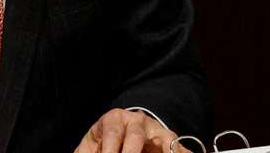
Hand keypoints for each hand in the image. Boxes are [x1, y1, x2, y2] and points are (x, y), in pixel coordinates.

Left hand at [74, 108, 190, 152]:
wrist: (119, 135)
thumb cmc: (102, 145)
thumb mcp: (90, 148)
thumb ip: (89, 152)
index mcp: (114, 119)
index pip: (111, 133)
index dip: (108, 150)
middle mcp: (136, 121)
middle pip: (135, 135)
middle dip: (130, 152)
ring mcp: (155, 130)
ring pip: (163, 138)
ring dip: (166, 149)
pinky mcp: (169, 141)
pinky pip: (179, 147)